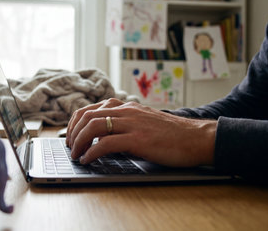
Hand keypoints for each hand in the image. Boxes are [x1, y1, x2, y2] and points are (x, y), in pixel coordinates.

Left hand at [66, 98, 216, 166]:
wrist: (197, 138)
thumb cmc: (172, 134)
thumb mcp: (143, 123)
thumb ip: (124, 125)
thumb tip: (103, 139)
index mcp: (126, 107)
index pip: (90, 109)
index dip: (75, 122)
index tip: (71, 135)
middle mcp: (126, 111)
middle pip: (87, 116)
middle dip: (73, 133)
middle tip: (70, 148)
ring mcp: (132, 124)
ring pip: (93, 126)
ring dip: (78, 142)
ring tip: (76, 155)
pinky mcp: (138, 139)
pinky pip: (106, 143)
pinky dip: (92, 152)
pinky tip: (88, 159)